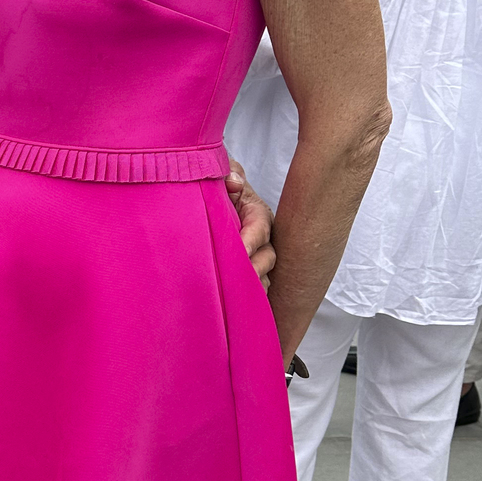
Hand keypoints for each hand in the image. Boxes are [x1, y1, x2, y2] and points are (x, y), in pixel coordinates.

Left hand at [226, 157, 275, 287]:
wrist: (214, 200)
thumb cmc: (221, 184)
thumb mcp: (224, 171)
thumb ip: (229, 172)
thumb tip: (232, 182)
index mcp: (258, 214)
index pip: (259, 228)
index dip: (250, 241)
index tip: (240, 252)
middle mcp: (263, 237)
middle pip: (267, 257)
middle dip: (255, 270)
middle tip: (239, 280)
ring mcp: (258, 256)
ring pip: (263, 275)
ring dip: (253, 287)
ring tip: (240, 300)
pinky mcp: (249, 270)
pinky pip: (255, 287)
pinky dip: (248, 298)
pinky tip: (238, 309)